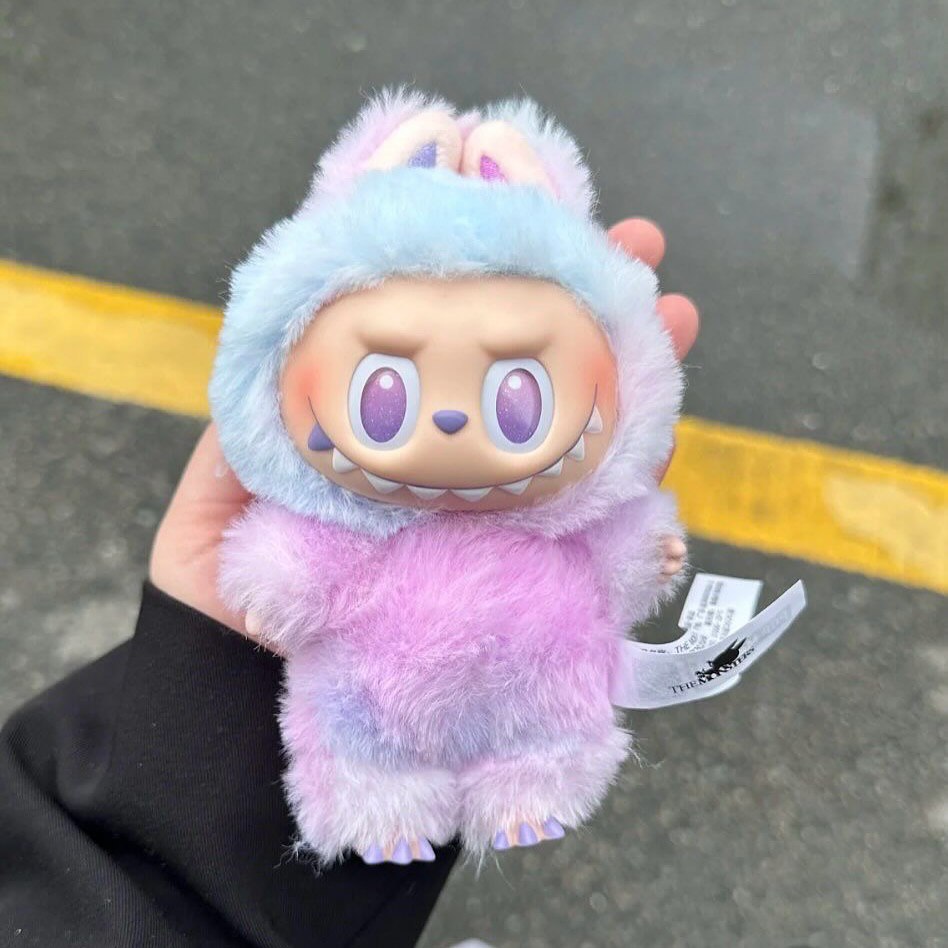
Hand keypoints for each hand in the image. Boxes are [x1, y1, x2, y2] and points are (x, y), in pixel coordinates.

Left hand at [150, 217, 698, 635]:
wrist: (241, 695)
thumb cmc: (224, 586)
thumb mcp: (223, 482)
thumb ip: (254, 418)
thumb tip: (291, 333)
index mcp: (390, 433)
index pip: (455, 345)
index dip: (502, 285)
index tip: (545, 218)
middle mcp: (450, 472)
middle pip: (535, 384)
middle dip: (595, 313)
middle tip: (645, 258)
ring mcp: (489, 529)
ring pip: (578, 449)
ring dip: (633, 387)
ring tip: (674, 328)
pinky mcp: (515, 590)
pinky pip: (586, 542)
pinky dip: (627, 499)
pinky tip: (657, 449)